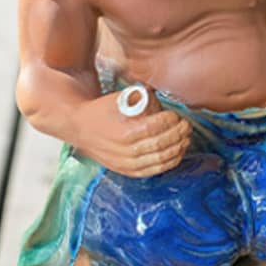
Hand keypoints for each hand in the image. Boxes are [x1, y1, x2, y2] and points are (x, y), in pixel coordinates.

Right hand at [66, 91, 191, 177]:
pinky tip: (177, 154)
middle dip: (177, 135)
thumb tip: (162, 95)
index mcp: (123, 132)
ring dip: (177, 149)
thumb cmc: (101, 111)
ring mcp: (126, 164)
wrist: (80, 128)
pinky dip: (168, 163)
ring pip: (159, 160)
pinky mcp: (127, 171)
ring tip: (185, 138)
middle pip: (159, 145)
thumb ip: (141, 97)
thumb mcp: (118, 99)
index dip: (169, 122)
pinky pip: (152, 171)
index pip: (154, 128)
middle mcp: (124, 152)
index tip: (176, 114)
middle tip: (186, 125)